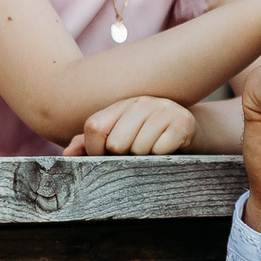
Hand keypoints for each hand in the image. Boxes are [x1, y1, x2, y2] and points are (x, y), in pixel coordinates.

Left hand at [63, 95, 197, 154]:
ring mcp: (164, 110)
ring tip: (154, 149)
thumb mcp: (120, 136)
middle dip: (124, 156)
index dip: (95, 149)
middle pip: (116, 143)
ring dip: (146, 158)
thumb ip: (91, 143)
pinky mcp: (183, 123)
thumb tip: (68, 153)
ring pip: (139, 149)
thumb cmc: (149, 138)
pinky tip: (169, 148)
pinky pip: (160, 151)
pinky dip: (163, 157)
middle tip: (137, 152)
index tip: (107, 155)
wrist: (191, 132)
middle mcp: (142, 102)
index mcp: (122, 104)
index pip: (94, 127)